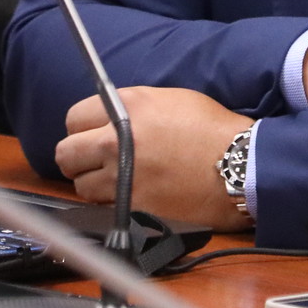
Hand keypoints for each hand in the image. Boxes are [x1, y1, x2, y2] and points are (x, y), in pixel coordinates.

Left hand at [56, 86, 252, 230]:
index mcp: (125, 109)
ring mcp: (122, 177)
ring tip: (118, 180)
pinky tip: (134, 195)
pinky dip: (113, 203)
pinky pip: (104, 207)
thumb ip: (132, 108)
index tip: (91, 134)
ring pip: (80, 185)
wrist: (241, 168)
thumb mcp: (172, 100)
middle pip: (65, 153)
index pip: (73, 118)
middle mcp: (116, 142)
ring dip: (95, 183)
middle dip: (77, 157)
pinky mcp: (132, 207)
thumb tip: (108, 116)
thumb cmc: (213, 131)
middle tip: (93, 161)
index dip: (83, 127)